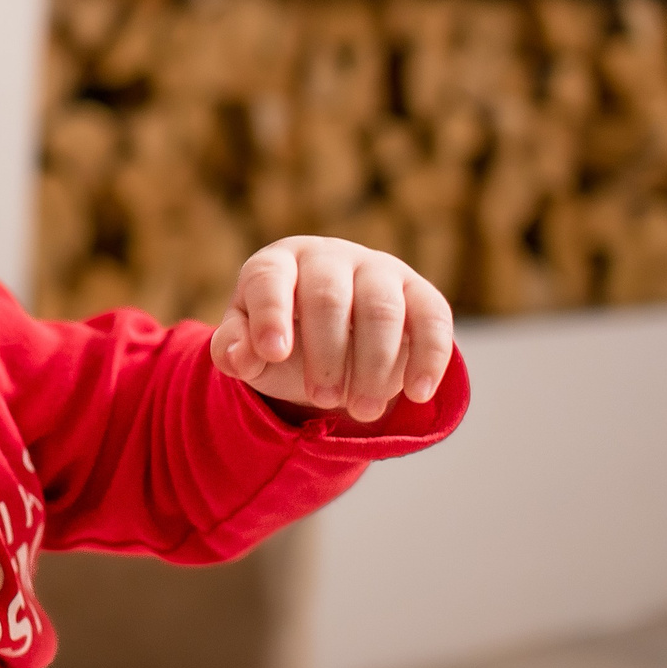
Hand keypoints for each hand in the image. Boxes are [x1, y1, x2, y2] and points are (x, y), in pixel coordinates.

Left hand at [210, 235, 453, 421]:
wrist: (332, 336)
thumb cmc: (281, 337)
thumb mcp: (248, 347)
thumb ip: (233, 350)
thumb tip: (240, 358)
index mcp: (278, 263)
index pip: (269, 279)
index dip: (270, 314)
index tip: (273, 354)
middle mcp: (329, 257)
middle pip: (328, 298)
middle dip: (325, 356)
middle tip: (321, 400)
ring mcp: (378, 270)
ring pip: (381, 310)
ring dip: (372, 366)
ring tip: (361, 410)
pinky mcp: (420, 293)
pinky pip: (432, 318)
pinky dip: (429, 357)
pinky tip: (417, 393)